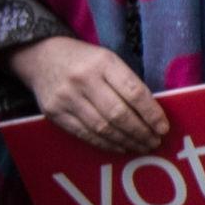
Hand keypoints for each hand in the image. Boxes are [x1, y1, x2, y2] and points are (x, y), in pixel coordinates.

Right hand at [5, 36, 167, 153]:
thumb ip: (128, 83)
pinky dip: (106, 144)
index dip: (151, 114)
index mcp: (103, 63)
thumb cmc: (85, 61)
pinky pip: (84, 134)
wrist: (41, 57)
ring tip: (142, 147)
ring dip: (126, 141)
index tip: (163, 128)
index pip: (134, 93)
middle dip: (141, 132)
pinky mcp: (53, 113)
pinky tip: (121, 147)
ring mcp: (66, 97)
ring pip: (102, 128)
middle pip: (118, 114)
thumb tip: (153, 115)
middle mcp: (83, 80)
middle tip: (155, 142)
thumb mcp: (109, 61)